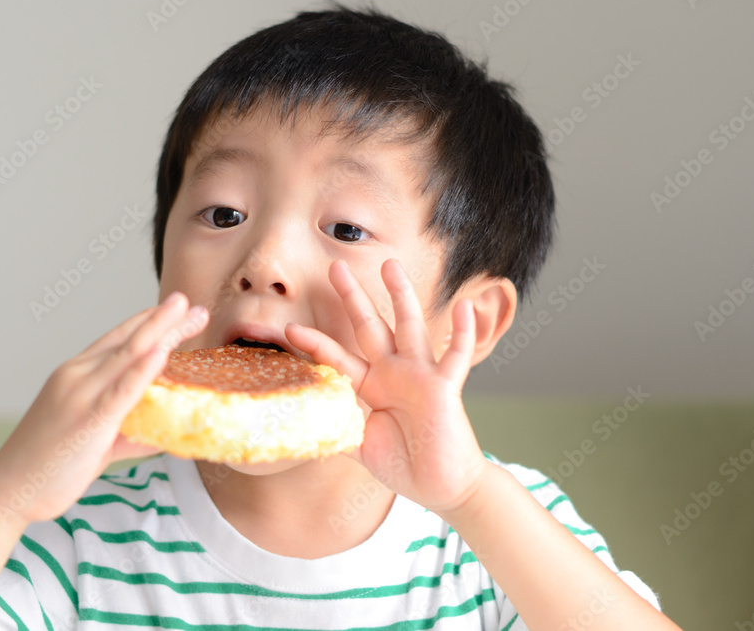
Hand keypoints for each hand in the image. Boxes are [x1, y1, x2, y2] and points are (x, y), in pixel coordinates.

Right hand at [0, 292, 207, 524]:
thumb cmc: (48, 464)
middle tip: (194, 304)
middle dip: (164, 320)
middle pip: (129, 340)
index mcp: (75, 374)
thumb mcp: (92, 438)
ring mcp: (80, 395)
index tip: (176, 308)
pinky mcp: (87, 421)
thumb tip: (161, 432)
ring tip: (188, 315)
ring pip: (128, 356)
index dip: (148, 320)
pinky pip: (120, 391)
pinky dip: (142, 370)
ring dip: (162, 333)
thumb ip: (127, 430)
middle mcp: (76, 376)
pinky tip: (161, 354)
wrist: (8, 489)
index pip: (118, 338)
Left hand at [285, 258, 487, 513]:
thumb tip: (303, 428)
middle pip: (370, 327)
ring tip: (390, 265)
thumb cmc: (405, 465)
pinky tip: (464, 307)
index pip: (338, 357)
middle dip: (353, 297)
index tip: (289, 328)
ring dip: (402, 296)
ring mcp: (420, 376)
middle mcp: (394, 373)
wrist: (442, 488)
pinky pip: (456, 356)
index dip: (315, 343)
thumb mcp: (361, 447)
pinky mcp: (444, 388)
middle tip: (335, 267)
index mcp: (372, 386)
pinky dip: (462, 333)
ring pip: (410, 327)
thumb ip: (337, 431)